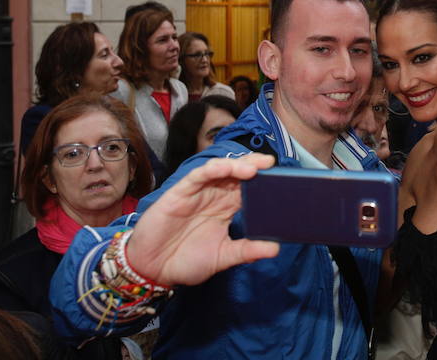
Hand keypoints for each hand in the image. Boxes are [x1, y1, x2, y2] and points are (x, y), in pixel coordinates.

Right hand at [126, 153, 280, 286]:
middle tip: (273, 165)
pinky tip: (226, 168)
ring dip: (238, 165)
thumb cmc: (185, 260)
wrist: (152, 270)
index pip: (250, 189)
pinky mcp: (181, 192)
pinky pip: (198, 175)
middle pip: (238, 174)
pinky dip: (213, 169)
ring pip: (221, 170)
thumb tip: (276, 248)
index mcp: (227, 208)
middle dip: (256, 167)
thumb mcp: (222, 257)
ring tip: (255, 167)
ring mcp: (199, 192)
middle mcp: (215, 196)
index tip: (285, 181)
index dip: (265, 183)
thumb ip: (247, 251)